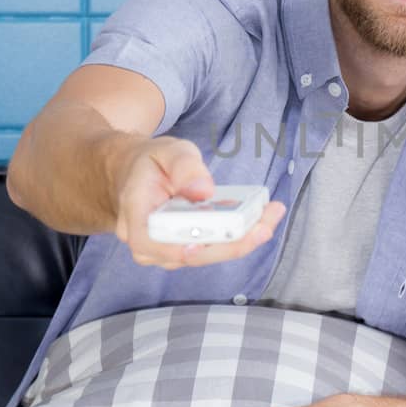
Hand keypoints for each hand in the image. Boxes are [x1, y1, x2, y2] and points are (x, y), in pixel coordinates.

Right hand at [110, 136, 285, 269]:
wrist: (137, 172)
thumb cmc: (152, 161)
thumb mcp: (168, 151)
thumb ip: (184, 166)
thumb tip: (204, 192)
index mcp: (135, 215)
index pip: (150, 242)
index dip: (177, 249)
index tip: (205, 244)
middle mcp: (148, 241)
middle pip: (188, 255)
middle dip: (230, 244)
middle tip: (265, 226)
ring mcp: (166, 250)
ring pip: (204, 255)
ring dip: (240, 241)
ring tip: (271, 216)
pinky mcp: (185, 248)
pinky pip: (212, 248)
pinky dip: (238, 236)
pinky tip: (263, 218)